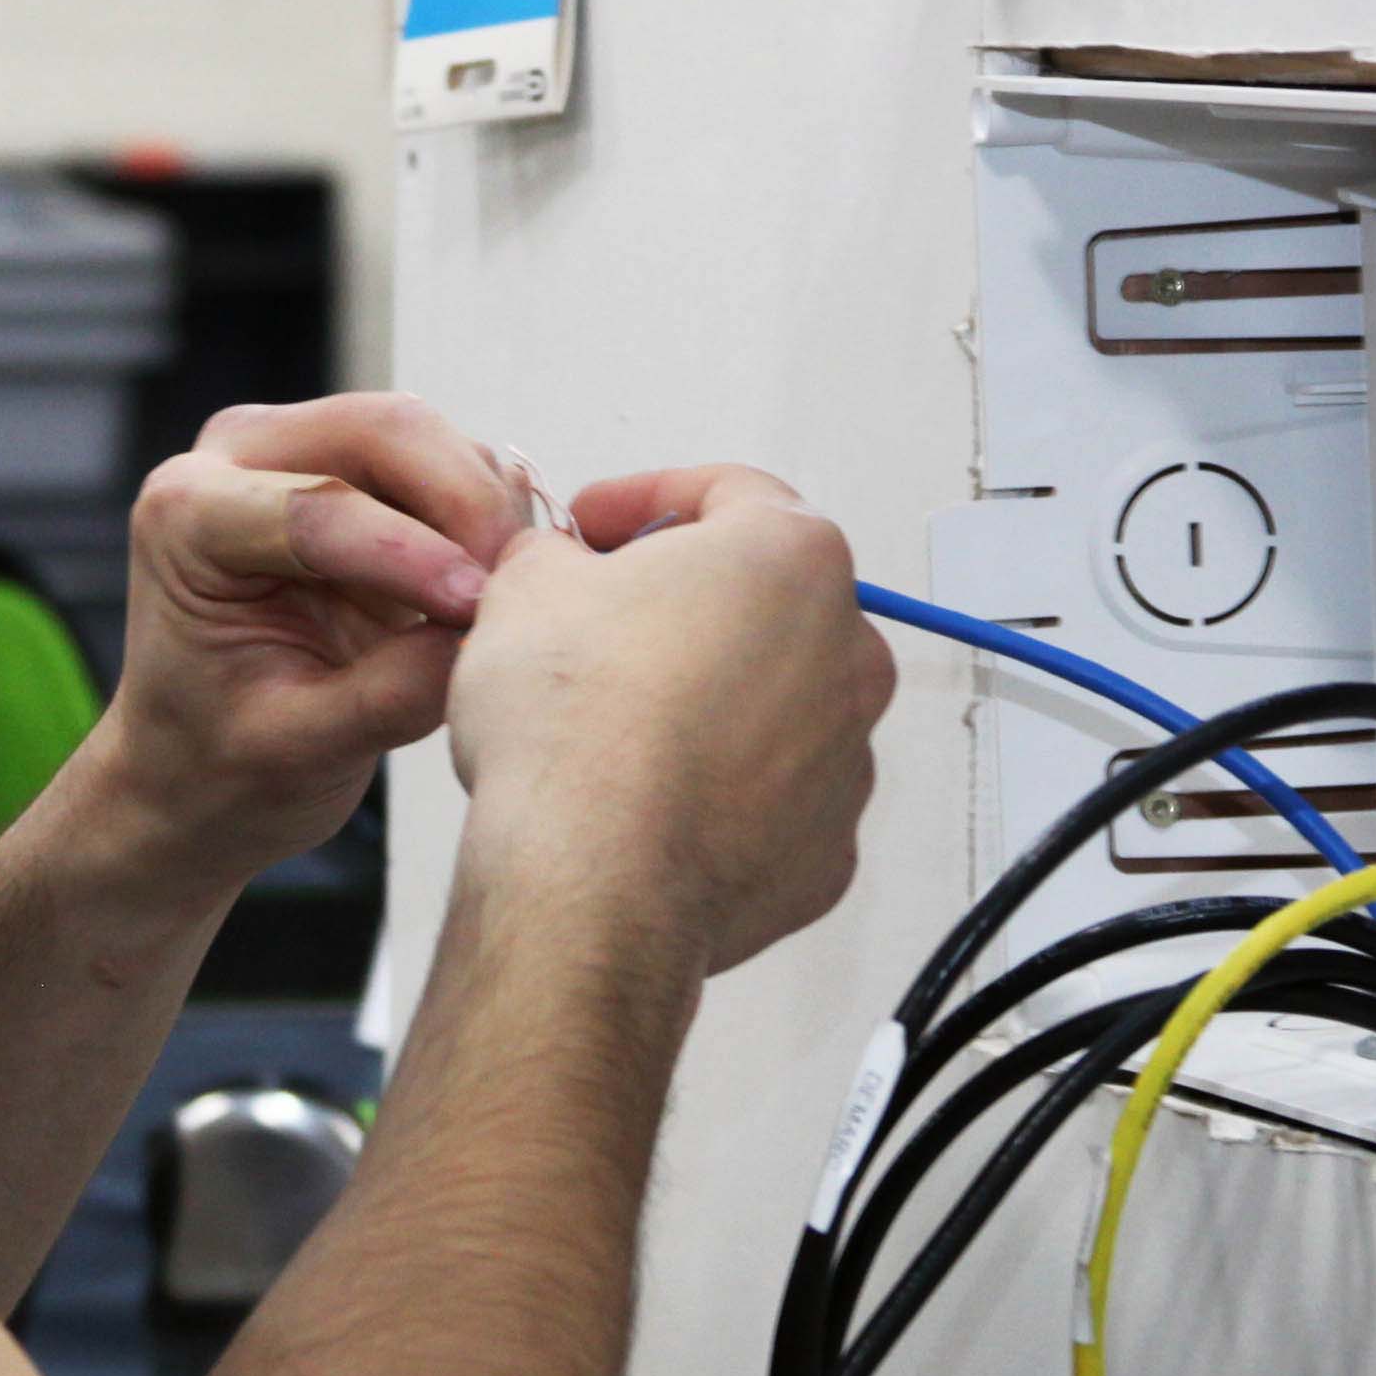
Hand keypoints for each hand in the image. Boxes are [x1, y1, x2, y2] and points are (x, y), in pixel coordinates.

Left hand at [82, 394, 524, 893]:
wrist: (201, 765)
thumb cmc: (223, 761)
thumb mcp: (297, 751)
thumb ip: (387, 696)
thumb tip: (482, 635)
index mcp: (188, 517)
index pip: (316, 508)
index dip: (410, 554)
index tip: (477, 611)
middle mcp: (242, 457)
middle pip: (387, 432)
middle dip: (467, 505)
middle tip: (511, 595)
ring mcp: (306, 452)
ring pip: (431, 441)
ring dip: (485, 513)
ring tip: (500, 606)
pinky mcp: (363, 472)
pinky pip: (451, 467)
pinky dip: (487, 520)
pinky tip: (488, 592)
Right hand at [442, 466, 891, 981]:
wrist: (592, 882)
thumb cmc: (575, 726)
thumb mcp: (527, 586)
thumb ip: (556, 555)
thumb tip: (559, 571)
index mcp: (791, 559)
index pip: (726, 493)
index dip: (642, 500)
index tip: (590, 528)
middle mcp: (846, 652)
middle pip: (765, 602)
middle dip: (687, 605)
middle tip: (603, 622)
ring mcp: (848, 757)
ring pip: (776, 704)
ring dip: (711, 701)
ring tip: (621, 726)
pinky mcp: (826, 849)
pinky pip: (775, 799)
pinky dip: (724, 792)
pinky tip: (651, 800)